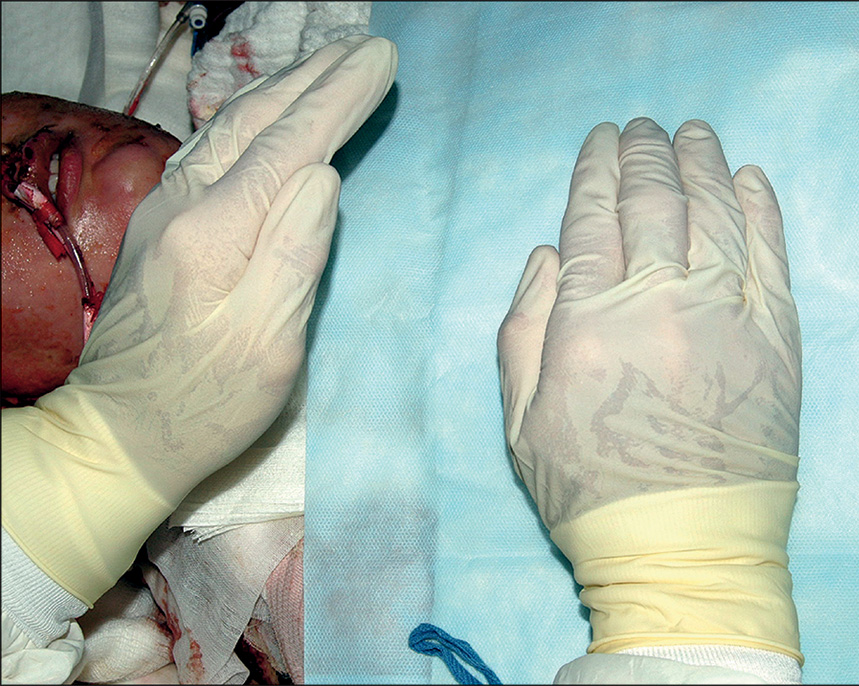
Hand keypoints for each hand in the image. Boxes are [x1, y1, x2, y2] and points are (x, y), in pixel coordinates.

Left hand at [1, 36, 397, 604]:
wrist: (120, 432)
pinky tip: (269, 114)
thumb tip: (322, 175)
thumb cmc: (207, 402)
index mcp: (217, 232)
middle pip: (256, 121)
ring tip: (327, 64)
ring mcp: (166, 210)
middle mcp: (183, 204)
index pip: (290, 145)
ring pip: (231, 128)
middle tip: (363, 46)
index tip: (379, 62)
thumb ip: (295, 254)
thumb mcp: (267, 345)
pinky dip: (254, 119)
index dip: (337, 100)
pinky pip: (215, 149)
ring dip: (284, 89)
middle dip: (314, 77)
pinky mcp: (163, 225)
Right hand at [498, 118, 802, 658]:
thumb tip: (548, 254)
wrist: (686, 550)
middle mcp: (661, 301)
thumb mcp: (521, 421)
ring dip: (701, 163)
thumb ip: (523, 328)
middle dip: (645, 153)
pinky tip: (749, 178)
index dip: (595, 170)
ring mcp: (728, 315)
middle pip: (654, 201)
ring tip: (693, 133)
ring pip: (715, 213)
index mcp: (590, 321)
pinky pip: (772, 255)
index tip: (600, 141)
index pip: (593, 218)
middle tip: (644, 127)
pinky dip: (762, 209)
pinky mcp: (778, 339)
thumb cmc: (592, 490)